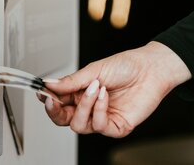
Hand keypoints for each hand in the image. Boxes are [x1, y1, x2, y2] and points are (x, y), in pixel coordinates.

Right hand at [41, 41, 190, 136]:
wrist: (152, 68)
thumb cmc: (128, 65)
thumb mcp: (96, 69)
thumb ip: (72, 80)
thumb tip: (49, 84)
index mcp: (82, 92)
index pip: (59, 103)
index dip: (49, 101)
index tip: (41, 94)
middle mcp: (90, 107)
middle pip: (63, 119)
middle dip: (56, 111)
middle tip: (54, 100)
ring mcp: (102, 117)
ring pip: (78, 125)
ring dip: (84, 105)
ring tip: (96, 87)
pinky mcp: (115, 126)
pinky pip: (97, 126)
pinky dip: (98, 109)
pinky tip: (105, 95)